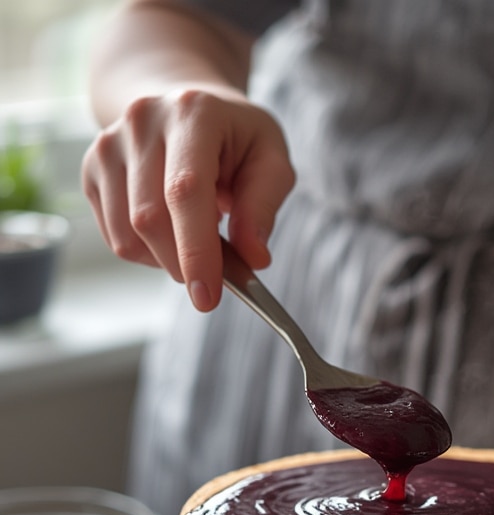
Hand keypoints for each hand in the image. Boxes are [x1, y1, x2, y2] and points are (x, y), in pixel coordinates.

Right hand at [81, 86, 295, 310]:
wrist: (184, 107)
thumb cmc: (234, 138)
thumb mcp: (270, 160)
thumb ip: (264, 207)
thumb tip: (254, 257)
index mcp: (193, 113)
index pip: (185, 192)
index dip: (195, 250)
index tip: (208, 297)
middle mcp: (142, 121)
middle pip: (150, 220)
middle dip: (183, 264)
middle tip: (211, 273)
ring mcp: (109, 143)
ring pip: (127, 236)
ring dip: (164, 260)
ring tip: (192, 239)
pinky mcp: (92, 169)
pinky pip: (114, 237)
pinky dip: (145, 253)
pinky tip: (169, 231)